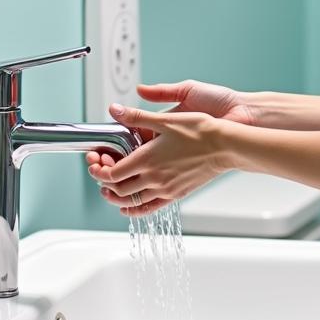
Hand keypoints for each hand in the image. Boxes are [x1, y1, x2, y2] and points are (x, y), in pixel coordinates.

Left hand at [85, 79, 258, 198]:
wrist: (225, 146)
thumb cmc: (199, 131)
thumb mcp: (164, 120)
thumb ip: (135, 117)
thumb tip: (114, 109)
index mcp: (148, 160)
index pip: (113, 174)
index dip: (99, 171)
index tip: (94, 163)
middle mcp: (155, 179)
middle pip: (120, 190)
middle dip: (104, 182)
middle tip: (98, 171)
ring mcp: (166, 190)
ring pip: (134, 202)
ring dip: (117, 197)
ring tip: (108, 189)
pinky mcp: (177, 194)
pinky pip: (151, 208)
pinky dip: (136, 210)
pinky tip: (130, 206)